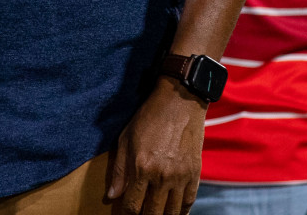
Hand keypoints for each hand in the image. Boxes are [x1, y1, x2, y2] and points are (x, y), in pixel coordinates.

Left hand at [105, 76, 205, 214]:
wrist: (179, 103)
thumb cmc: (148, 118)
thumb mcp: (126, 139)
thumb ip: (119, 170)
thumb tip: (111, 195)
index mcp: (142, 167)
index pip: (132, 205)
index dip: (127, 214)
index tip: (125, 213)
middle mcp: (162, 176)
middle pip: (152, 213)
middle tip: (140, 214)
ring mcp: (181, 177)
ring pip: (172, 212)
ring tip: (155, 214)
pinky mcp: (195, 175)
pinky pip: (188, 203)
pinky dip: (181, 212)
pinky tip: (174, 213)